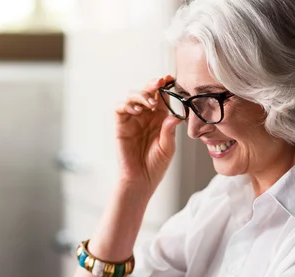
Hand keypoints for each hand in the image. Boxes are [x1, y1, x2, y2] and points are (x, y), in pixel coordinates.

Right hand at [115, 75, 181, 192]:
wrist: (141, 180)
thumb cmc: (156, 165)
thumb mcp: (168, 148)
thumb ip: (169, 132)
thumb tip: (174, 116)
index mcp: (160, 118)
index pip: (162, 97)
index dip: (165, 86)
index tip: (170, 78)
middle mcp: (146, 116)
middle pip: (147, 92)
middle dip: (153, 85)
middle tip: (159, 82)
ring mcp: (132, 119)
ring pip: (132, 96)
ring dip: (141, 94)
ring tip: (149, 103)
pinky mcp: (120, 126)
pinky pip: (120, 109)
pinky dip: (126, 104)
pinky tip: (136, 110)